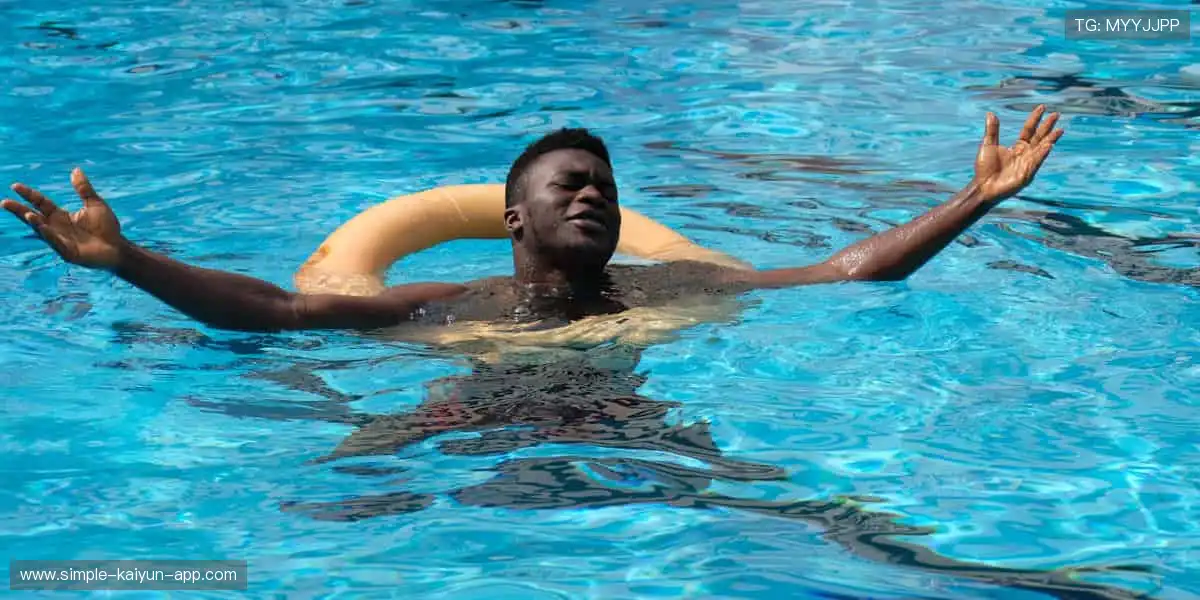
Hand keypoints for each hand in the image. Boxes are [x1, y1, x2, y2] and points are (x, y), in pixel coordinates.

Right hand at [2, 167, 125, 268]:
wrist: (119, 248)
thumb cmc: (107, 228)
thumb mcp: (95, 204)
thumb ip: (84, 189)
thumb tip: (75, 170)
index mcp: (61, 216)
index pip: (41, 203)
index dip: (29, 195)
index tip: (15, 185)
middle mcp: (57, 228)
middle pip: (34, 217)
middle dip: (19, 210)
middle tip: (4, 202)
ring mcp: (61, 241)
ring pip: (43, 230)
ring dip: (35, 223)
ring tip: (26, 214)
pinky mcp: (68, 253)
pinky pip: (56, 243)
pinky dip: (49, 235)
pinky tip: (43, 227)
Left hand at [973, 105, 1063, 201]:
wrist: (982, 187)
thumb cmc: (984, 168)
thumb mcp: (988, 145)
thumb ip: (992, 130)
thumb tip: (991, 113)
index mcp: (1017, 147)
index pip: (1029, 130)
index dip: (1035, 118)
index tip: (1042, 107)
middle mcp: (1025, 154)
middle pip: (1039, 137)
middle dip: (1048, 126)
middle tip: (1056, 114)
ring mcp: (1028, 164)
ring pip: (1042, 148)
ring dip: (1050, 139)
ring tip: (1059, 130)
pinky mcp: (1027, 174)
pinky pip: (1036, 162)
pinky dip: (1042, 153)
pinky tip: (1049, 145)